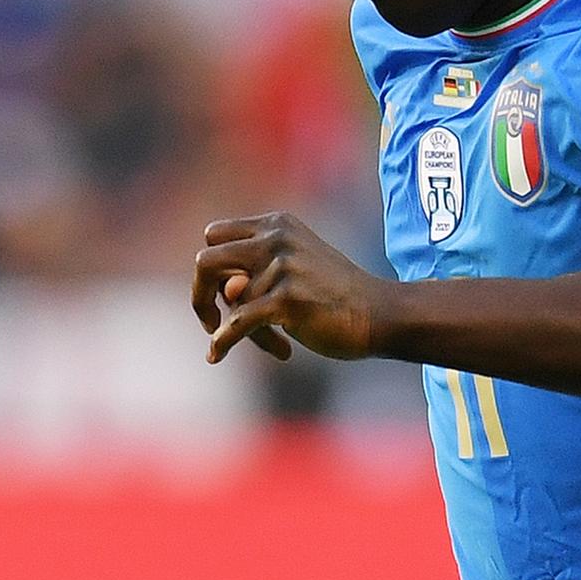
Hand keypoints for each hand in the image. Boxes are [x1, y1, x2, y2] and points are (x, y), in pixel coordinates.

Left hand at [194, 212, 383, 362]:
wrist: (381, 314)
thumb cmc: (337, 297)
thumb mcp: (294, 270)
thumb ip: (255, 274)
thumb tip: (226, 294)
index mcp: (277, 224)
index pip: (215, 235)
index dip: (211, 268)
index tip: (221, 296)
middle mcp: (276, 238)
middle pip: (205, 261)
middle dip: (199, 294)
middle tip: (210, 321)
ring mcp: (282, 267)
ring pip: (231, 304)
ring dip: (247, 332)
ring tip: (278, 345)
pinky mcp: (287, 300)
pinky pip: (236, 323)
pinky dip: (222, 342)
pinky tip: (216, 354)